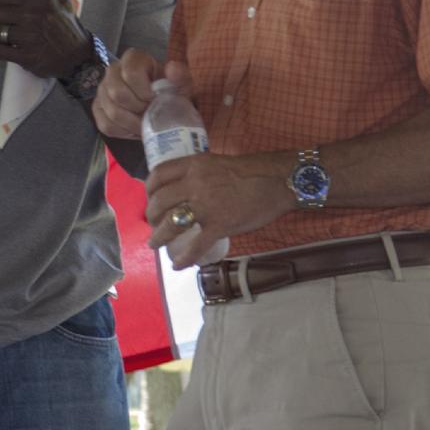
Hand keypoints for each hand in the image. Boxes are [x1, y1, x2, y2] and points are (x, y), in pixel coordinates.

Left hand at [0, 0, 91, 78]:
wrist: (77, 54)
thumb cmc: (64, 17)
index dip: (6, 1)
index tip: (17, 6)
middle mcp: (34, 16)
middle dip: (1, 18)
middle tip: (14, 22)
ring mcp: (30, 38)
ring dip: (0, 35)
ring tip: (12, 35)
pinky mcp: (26, 57)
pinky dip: (2, 51)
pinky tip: (13, 48)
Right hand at [92, 52, 180, 138]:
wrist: (161, 106)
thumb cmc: (170, 92)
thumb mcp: (181, 84)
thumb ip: (180, 76)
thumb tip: (172, 69)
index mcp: (133, 59)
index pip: (130, 73)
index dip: (143, 91)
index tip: (154, 99)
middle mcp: (113, 71)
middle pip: (117, 93)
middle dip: (137, 109)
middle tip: (150, 112)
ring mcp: (103, 90)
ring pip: (111, 112)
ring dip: (132, 123)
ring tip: (145, 123)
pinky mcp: (98, 108)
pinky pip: (106, 125)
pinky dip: (123, 131)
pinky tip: (134, 128)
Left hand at [145, 150, 292, 268]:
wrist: (279, 180)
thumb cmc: (253, 171)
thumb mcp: (217, 163)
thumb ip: (199, 174)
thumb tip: (186, 189)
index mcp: (194, 165)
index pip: (159, 175)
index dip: (149, 190)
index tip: (150, 198)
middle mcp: (195, 183)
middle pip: (160, 201)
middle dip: (151, 216)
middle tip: (153, 224)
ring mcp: (207, 205)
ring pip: (171, 224)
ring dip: (158, 237)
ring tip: (154, 244)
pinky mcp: (220, 225)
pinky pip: (196, 246)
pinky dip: (184, 258)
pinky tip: (178, 265)